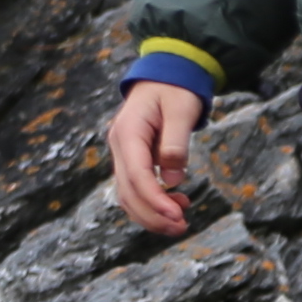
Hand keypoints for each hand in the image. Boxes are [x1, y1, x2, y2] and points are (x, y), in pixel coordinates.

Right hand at [107, 82, 208, 238]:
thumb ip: (175, 143)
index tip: (176, 216)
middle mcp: (119, 146)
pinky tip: (175, 206)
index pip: (136, 174)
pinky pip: (135, 189)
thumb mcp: (181, 109)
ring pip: (128, 195)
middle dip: (153, 215)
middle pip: (128, 191)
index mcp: (128, 132)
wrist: (165, 75)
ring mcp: (123, 154)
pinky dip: (152, 204)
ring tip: (180, 224)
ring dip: (151, 214)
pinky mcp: (132, 160)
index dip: (155, 199)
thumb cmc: (175, 88)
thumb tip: (172, 179)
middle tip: (181, 227)